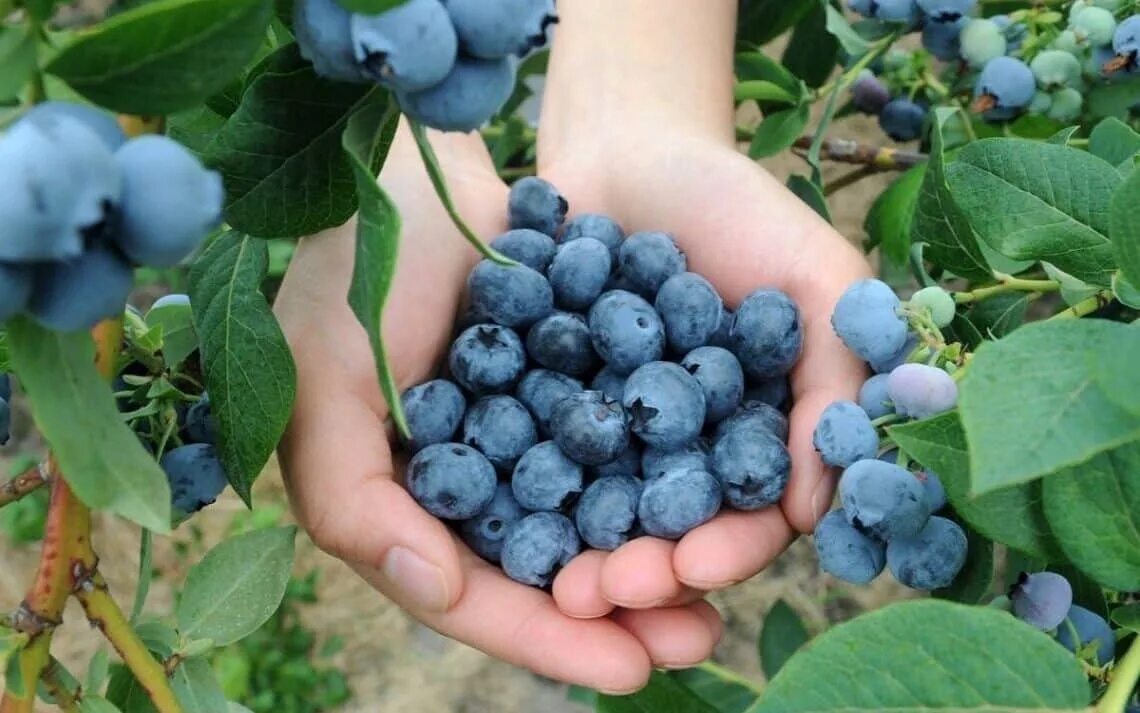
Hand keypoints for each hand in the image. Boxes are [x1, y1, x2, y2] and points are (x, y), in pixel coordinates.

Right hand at [274, 122, 719, 693]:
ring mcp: (529, 432)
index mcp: (406, 504)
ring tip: (726, 584)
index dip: (546, 639)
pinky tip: (724, 493)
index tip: (627, 670)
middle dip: (623, 611)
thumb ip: (355, 503)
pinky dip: (671, 469)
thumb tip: (438, 590)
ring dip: (659, 552)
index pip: (477, 595)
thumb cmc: (348, 278)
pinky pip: (629, 438)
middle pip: (552, 568)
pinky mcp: (579, 381)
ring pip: (599, 514)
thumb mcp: (322, 391)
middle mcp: (473, 482)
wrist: (415, 167)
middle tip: (697, 639)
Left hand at [535, 0, 871, 617]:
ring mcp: (608, 436)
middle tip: (602, 590)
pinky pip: (527, 459)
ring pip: (595, 514)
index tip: (693, 564)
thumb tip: (816, 512)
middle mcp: (679, 453)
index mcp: (752, 439)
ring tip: (552, 582)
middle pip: (665, 535)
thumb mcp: (818, 279)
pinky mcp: (538, 410)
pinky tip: (493, 517)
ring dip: (577, 555)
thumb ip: (833, 381)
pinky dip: (515, 490)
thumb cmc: (742, 208)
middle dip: (641, 570)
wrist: (631, 147)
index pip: (746, 519)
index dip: (724, 549)